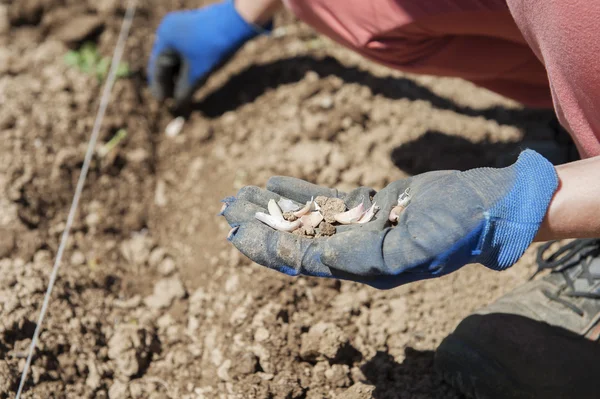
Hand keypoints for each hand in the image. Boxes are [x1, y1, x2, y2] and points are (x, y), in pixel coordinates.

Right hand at [148, 0, 267, 106]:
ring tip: (183, 90)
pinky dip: (187, 64)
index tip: (163, 102)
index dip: (160, 87)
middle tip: (173, 99)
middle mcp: (168, 30)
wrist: (238, 21)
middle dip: (169, 81)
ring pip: (175, 56)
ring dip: (179, 74)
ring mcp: (180, 26)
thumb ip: (185, 90)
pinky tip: (193, 77)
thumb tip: (178, 102)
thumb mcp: (199, 73)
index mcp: (165, 39)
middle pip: (164, 62)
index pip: (157, 68)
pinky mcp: (193, 27)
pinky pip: (185, 49)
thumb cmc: (215, 46)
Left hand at [221, 151, 557, 288]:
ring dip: (273, 207)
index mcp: (362, 265)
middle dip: (262, 225)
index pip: (305, 258)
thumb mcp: (419, 247)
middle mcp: (355, 249)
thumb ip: (371, 257)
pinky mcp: (367, 204)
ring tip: (241, 195)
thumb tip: (326, 256)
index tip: (239, 232)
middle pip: (297, 237)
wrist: (484, 207)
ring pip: (306, 217)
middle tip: (226, 210)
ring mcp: (359, 226)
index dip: (271, 245)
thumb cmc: (458, 230)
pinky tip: (273, 183)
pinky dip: (299, 192)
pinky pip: (325, 199)